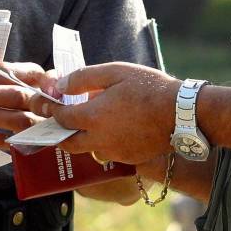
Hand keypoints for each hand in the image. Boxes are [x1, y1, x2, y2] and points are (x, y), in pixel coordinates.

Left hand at [0, 62, 58, 150]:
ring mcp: (45, 122)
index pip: (11, 72)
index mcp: (39, 78)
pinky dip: (3, 140)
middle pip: (17, 94)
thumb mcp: (31, 81)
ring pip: (20, 118)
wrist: (72, 124)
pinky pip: (21, 143)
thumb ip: (7, 76)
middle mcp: (45, 99)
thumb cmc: (42, 98)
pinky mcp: (42, 143)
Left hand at [50, 63, 179, 165]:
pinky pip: (108, 153)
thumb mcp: (115, 72)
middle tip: (58, 121)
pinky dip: (103, 143)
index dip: (52, 109)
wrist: (181, 113)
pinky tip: (113, 128)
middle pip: (68, 143)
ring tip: (89, 122)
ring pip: (88, 150)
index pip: (61, 118)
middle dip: (59, 133)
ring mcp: (114, 152)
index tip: (48, 102)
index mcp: (93, 117)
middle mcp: (100, 140)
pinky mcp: (129, 159)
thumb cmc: (149, 87)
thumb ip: (83, 78)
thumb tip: (60, 85)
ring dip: (82, 138)